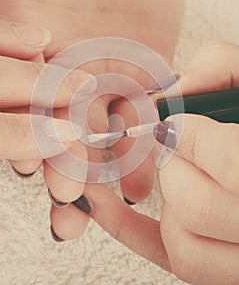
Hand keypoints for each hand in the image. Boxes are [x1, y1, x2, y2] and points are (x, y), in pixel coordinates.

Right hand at [0, 0, 188, 236]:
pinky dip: (140, 149)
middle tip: (66, 194)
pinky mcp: (144, 76)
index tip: (28, 166)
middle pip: (56, 126)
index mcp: (29, 42)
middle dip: (61, 164)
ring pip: (99, 133)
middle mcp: (64, 68)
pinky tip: (137, 178)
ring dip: (99, 170)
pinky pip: (141, 120)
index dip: (21, 133)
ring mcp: (106, 75)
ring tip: (102, 202)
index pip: (18, 99)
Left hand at [85, 42, 238, 284]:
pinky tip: (105, 203)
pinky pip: (170, 261)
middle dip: (175, 165)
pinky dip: (128, 231)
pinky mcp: (220, 270)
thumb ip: (222, 67)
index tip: (183, 122)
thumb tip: (176, 87)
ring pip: (183, 243)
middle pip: (193, 203)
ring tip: (185, 174)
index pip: (227, 162)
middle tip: (182, 146)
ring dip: (169, 200)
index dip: (193, 135)